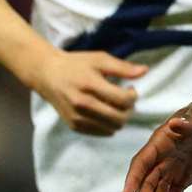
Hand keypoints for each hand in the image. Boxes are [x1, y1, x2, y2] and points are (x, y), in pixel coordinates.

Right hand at [29, 50, 147, 135]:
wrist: (47, 75)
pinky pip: (102, 132)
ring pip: (112, 128)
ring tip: (116, 104)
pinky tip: (106, 111)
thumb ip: (123, 67)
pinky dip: (109, 124)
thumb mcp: (100, 59)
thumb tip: (145, 71)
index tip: (130, 88)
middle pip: (119, 117)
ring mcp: (77, 118)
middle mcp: (82, 104)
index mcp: (90, 85)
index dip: (133, 95)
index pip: (122, 100)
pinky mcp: (74, 126)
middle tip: (126, 98)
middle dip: (129, 109)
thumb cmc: (76, 64)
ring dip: (120, 118)